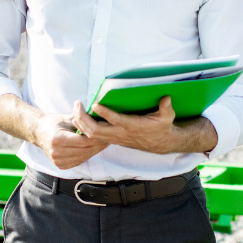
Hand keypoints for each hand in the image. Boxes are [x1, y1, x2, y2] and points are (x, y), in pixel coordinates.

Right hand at [33, 111, 109, 169]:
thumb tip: (98, 118)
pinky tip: (93, 149)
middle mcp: (56, 152)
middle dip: (98, 145)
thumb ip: (82, 119)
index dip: (96, 138)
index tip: (105, 133)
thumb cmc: (54, 122)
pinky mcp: (60, 165)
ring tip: (103, 143)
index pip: (82, 141)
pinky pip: (79, 161)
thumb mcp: (67, 118)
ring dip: (94, 151)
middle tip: (109, 139)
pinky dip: (87, 155)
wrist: (39, 132)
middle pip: (84, 151)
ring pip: (83, 157)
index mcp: (57, 139)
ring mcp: (58, 161)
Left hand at [72, 97, 217, 154]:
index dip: (105, 113)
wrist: (160, 144)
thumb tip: (166, 98)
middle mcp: (121, 134)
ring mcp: (115, 138)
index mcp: (133, 126)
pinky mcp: (112, 139)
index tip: (95, 104)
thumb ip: (166, 108)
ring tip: (75, 110)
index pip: (116, 121)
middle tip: (77, 105)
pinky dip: (84, 128)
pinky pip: (94, 137)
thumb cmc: (162, 127)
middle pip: (96, 131)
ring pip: (92, 135)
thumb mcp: (167, 117)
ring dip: (81, 124)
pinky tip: (78, 119)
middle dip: (84, 119)